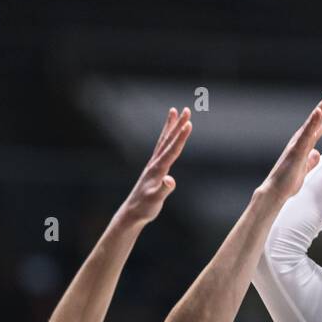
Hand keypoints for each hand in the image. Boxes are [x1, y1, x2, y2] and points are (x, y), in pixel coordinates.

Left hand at [120, 107, 192, 225]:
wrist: (132, 212)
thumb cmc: (145, 208)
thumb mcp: (156, 200)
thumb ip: (164, 190)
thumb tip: (171, 180)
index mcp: (158, 169)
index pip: (172, 150)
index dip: (181, 137)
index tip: (189, 123)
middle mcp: (155, 163)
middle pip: (168, 140)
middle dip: (177, 124)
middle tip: (186, 109)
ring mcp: (153, 164)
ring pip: (163, 141)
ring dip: (170, 126)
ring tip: (174, 111)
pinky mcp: (154, 169)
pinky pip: (161, 148)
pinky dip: (166, 138)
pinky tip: (169, 135)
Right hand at [261, 83, 321, 201]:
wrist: (276, 191)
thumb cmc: (288, 182)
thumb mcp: (305, 170)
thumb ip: (311, 160)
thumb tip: (316, 154)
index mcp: (305, 144)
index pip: (321, 125)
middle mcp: (302, 139)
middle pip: (319, 117)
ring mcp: (299, 142)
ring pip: (314, 120)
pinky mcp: (297, 150)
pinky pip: (306, 134)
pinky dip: (312, 122)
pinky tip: (318, 111)